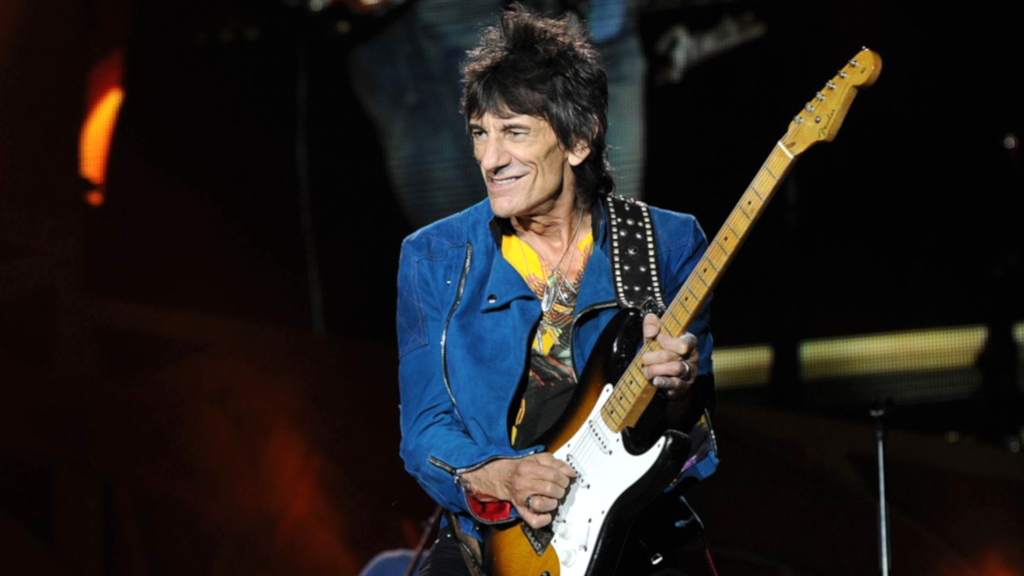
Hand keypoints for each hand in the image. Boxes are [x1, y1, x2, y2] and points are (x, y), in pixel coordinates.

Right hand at [459, 452, 574, 528]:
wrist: (505, 478)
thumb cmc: (523, 469)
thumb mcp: (539, 459)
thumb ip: (556, 463)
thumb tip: (570, 472)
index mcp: (527, 468)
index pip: (553, 474)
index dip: (564, 478)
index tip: (565, 480)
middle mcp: (523, 484)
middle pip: (550, 489)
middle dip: (561, 490)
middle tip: (560, 490)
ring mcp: (521, 498)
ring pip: (542, 504)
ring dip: (553, 503)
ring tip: (553, 499)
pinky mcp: (522, 511)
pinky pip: (535, 521)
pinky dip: (545, 519)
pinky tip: (548, 513)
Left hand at [640, 313, 698, 398]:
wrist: (665, 372)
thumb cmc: (662, 350)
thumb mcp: (656, 335)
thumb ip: (651, 325)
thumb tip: (650, 331)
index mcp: (689, 342)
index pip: (683, 343)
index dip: (666, 341)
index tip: (657, 339)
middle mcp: (692, 358)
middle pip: (672, 356)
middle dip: (653, 357)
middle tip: (644, 358)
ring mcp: (689, 373)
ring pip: (675, 369)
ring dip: (655, 369)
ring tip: (647, 370)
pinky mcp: (683, 386)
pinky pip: (675, 384)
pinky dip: (663, 381)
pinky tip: (655, 380)